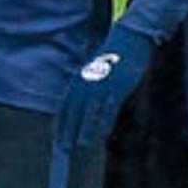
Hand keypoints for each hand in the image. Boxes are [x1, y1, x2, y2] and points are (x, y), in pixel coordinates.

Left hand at [53, 22, 155, 149]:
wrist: (130, 37)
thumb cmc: (113, 55)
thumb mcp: (94, 69)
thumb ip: (87, 86)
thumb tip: (83, 107)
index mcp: (79, 78)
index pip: (66, 106)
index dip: (60, 124)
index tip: (56, 140)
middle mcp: (87, 82)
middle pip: (74, 112)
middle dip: (69, 131)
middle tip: (64, 149)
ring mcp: (102, 84)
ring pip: (90, 113)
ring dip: (84, 130)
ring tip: (80, 147)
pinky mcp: (118, 86)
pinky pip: (109, 108)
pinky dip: (104, 122)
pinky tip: (103, 134)